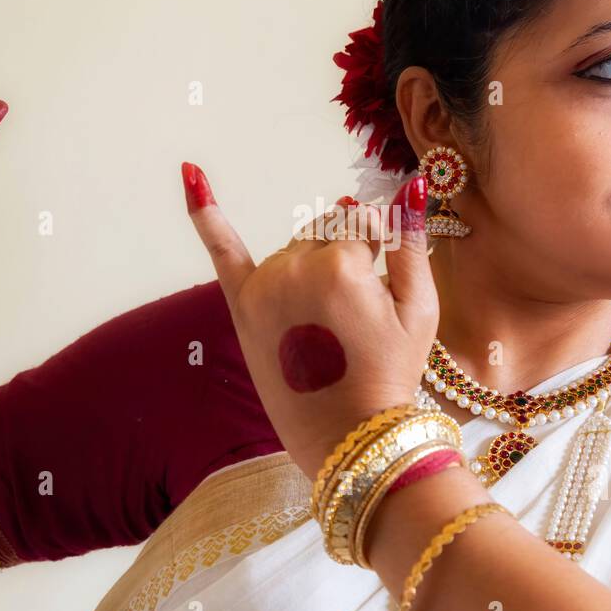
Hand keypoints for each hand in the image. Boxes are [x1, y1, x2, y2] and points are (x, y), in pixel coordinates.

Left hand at [183, 163, 437, 478]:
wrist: (348, 436)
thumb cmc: (391, 373)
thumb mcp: (419, 308)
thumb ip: (410, 240)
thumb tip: (411, 183)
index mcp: (341, 264)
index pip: (364, 227)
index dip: (381, 256)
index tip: (382, 294)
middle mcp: (294, 267)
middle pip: (326, 233)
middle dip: (347, 258)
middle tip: (357, 316)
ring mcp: (263, 286)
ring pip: (294, 248)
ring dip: (312, 265)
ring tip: (328, 321)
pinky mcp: (242, 308)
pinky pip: (222, 251)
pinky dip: (206, 213)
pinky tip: (192, 175)